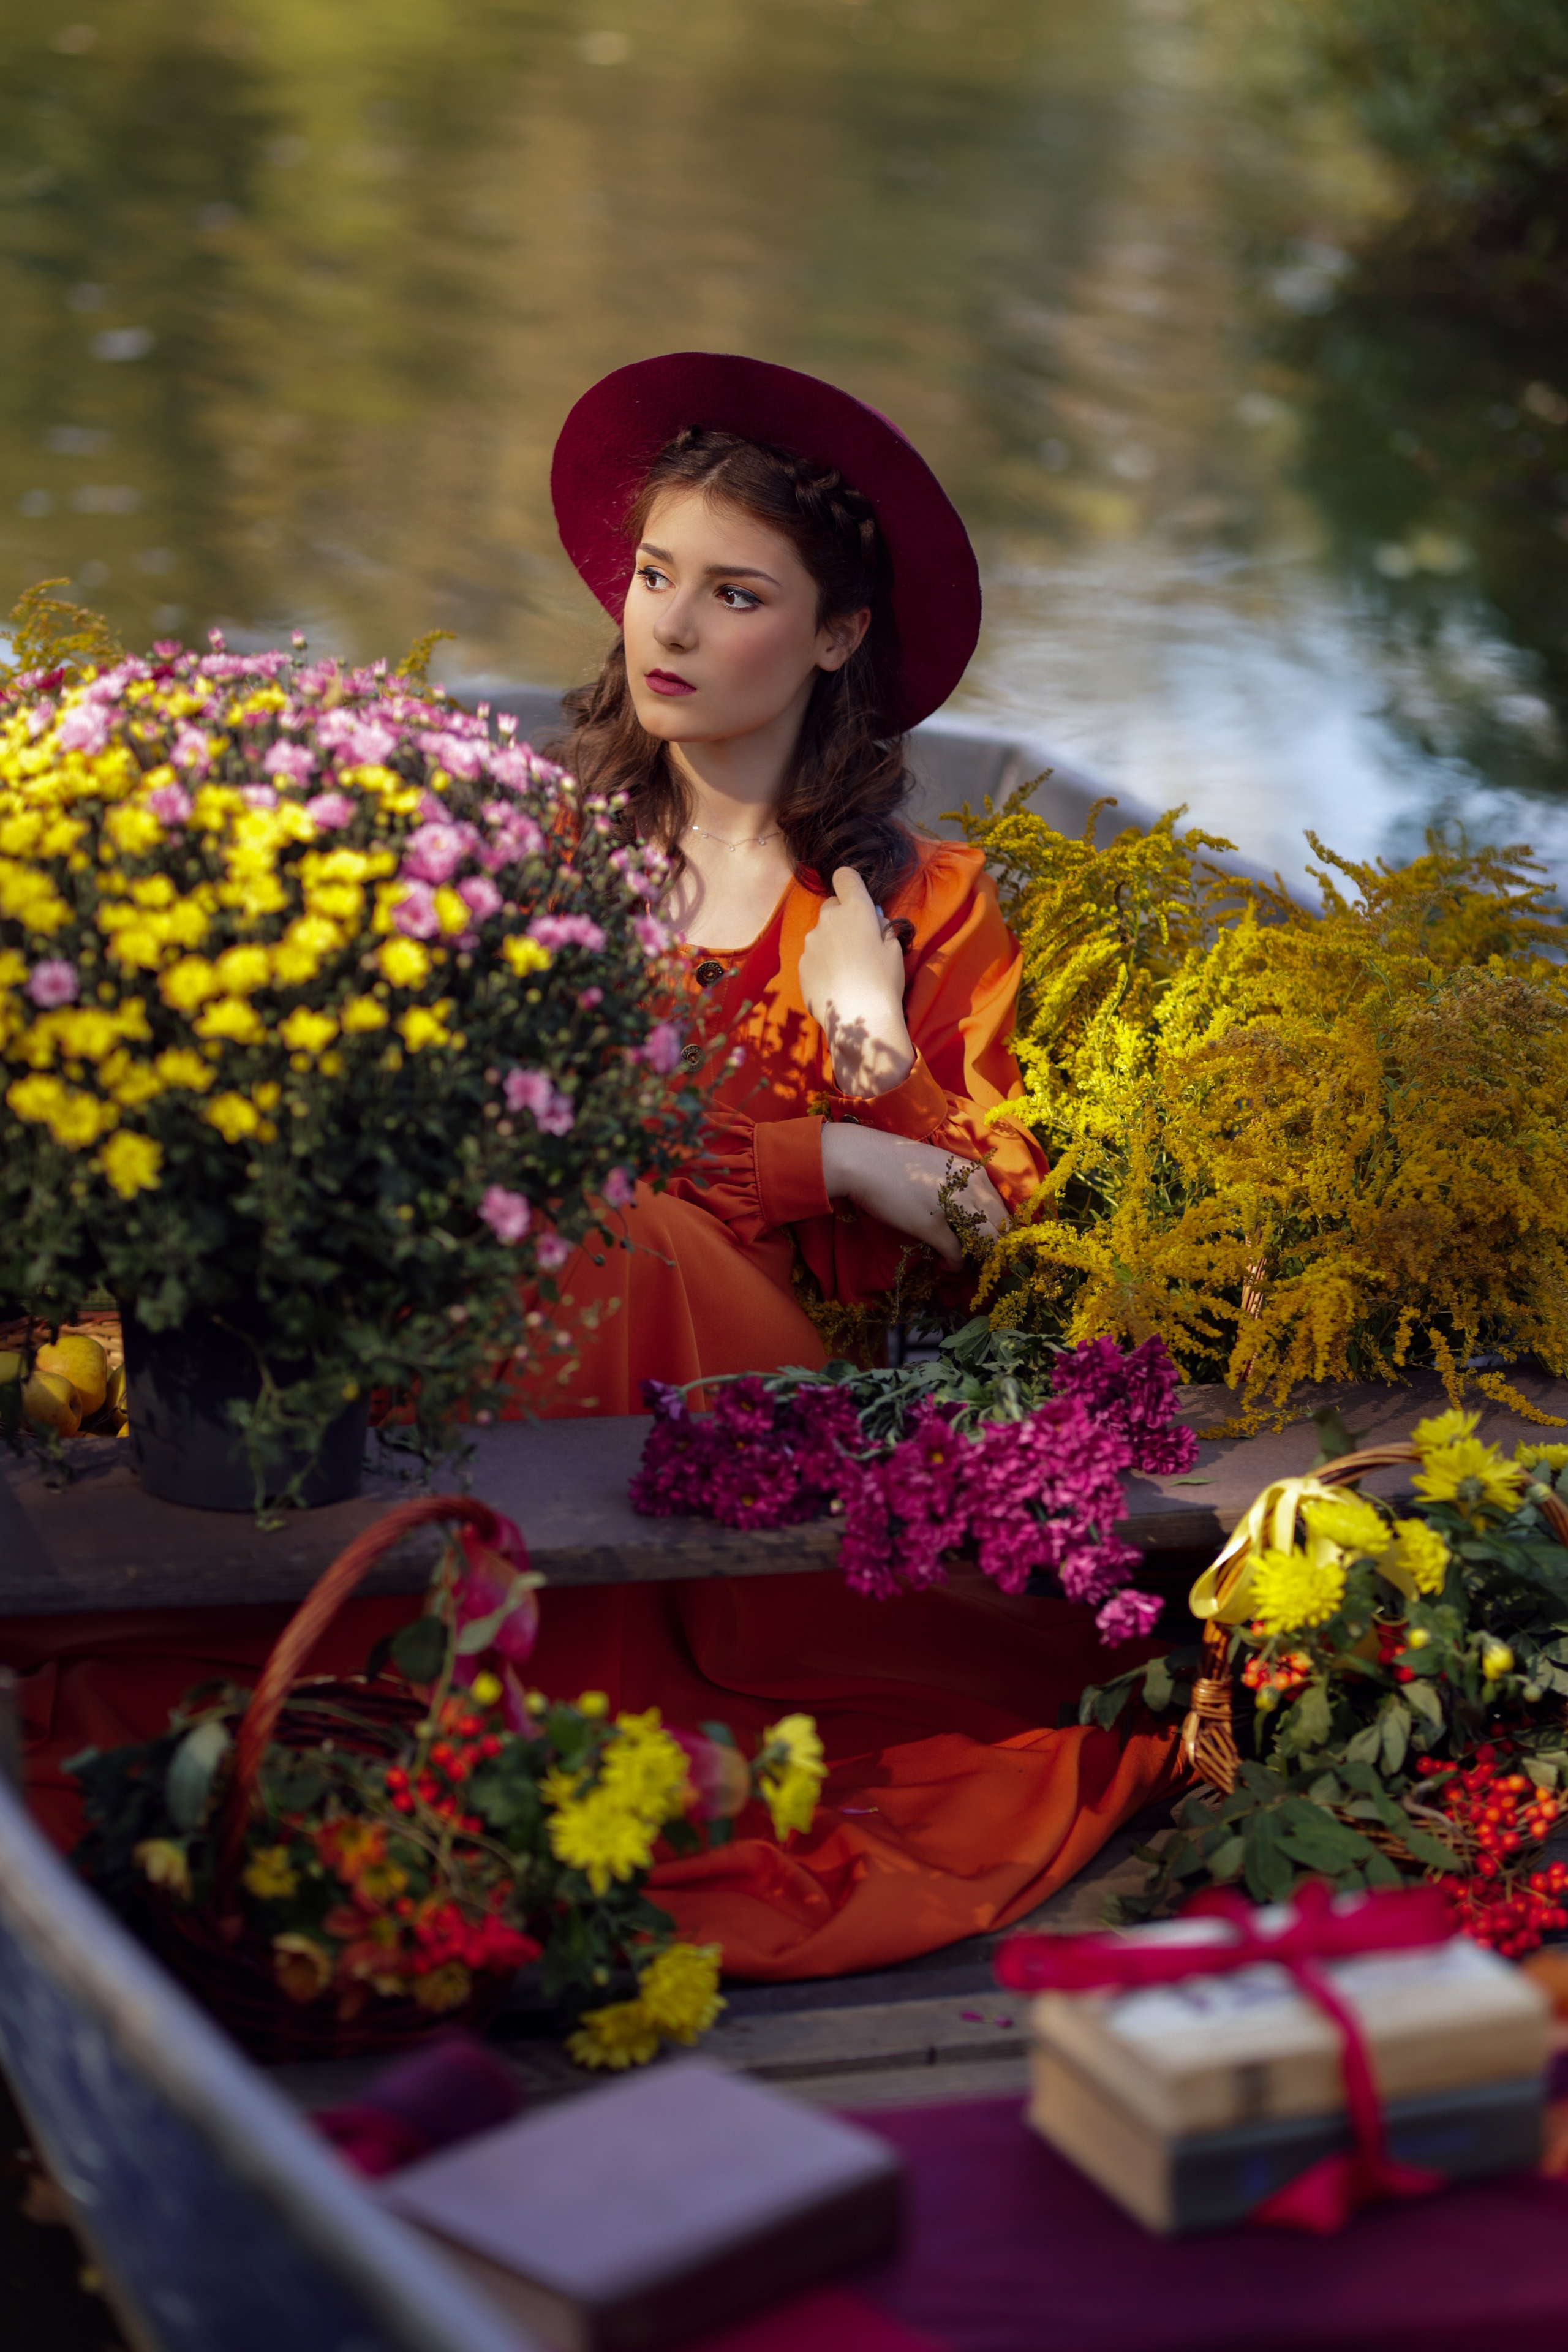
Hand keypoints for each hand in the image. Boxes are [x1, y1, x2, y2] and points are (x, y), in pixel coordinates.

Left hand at [797, 866, 914, 1096]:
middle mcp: (828, 919)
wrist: (860, 1020)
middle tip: (857, 942)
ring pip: (821, 932)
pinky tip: (835, 982)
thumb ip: (881, 925)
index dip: (851, 884)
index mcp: (855, 910)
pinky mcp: (801, 964)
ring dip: (831, 942)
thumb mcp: (894, 949)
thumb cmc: (884, 981)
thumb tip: (872, 917)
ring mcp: (811, 942)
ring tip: (847, 970)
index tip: (857, 899)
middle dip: (842, 917)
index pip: (845, 876)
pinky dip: (821, 963)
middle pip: (831, 906)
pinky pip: (812, 955)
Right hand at [820, 1124, 1008, 1268]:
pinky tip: (943, 1265)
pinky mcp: (934, 1227)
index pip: (1004, 1209)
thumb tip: (968, 1211)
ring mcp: (955, 1208)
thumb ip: (959, 1186)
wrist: (863, 1160)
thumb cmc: (896, 1162)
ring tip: (964, 1263)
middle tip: (978, 1258)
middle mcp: (972, 1189)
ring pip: (987, 1243)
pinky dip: (953, 1265)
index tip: (987, 1242)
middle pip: (1001, 1228)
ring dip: (978, 1258)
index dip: (999, 1231)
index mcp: (975, 1173)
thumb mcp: (939, 1167)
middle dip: (994, 1248)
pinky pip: (957, 1255)